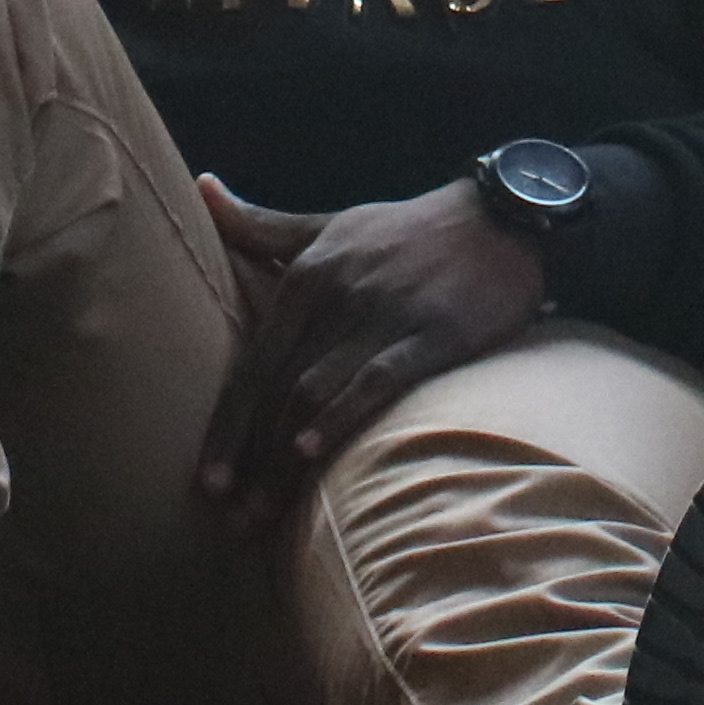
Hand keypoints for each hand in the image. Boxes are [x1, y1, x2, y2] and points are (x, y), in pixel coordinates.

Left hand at [194, 172, 545, 521]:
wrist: (501, 216)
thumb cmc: (407, 231)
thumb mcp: (331, 224)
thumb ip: (262, 224)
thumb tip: (202, 187)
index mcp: (306, 274)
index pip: (252, 363)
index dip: (226, 426)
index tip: (207, 482)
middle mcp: (336, 294)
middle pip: (277, 389)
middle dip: (249, 457)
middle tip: (232, 517)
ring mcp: (383, 314)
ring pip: (315, 393)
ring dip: (282, 459)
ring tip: (263, 514)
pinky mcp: (430, 333)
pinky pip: (374, 380)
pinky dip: (338, 417)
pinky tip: (312, 455)